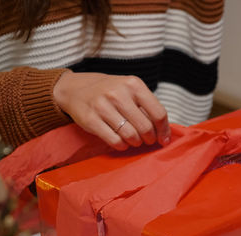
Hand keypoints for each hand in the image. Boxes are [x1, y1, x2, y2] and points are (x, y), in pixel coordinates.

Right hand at [53, 72, 170, 150]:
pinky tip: (122, 142)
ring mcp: (103, 106)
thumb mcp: (129, 90)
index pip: (158, 113)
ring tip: (134, 140)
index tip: (164, 139)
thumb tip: (163, 131)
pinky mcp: (91, 120)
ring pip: (131, 136)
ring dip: (135, 143)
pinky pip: (115, 141)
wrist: (76, 89)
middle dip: (149, 139)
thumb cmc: (109, 92)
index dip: (164, 130)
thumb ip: (146, 106)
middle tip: (147, 140)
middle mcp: (119, 93)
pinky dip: (122, 146)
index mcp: (133, 84)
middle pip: (146, 127)